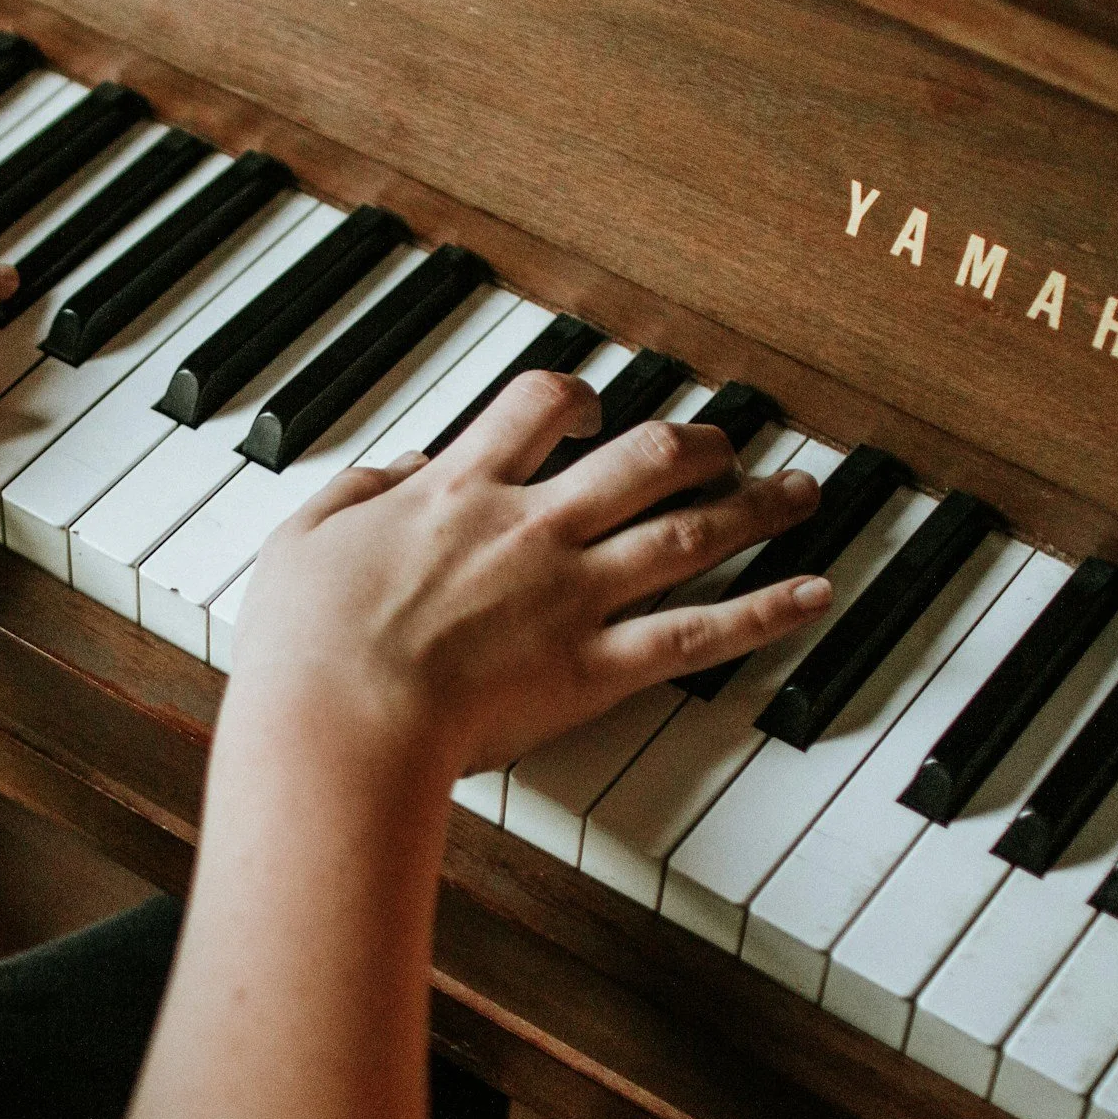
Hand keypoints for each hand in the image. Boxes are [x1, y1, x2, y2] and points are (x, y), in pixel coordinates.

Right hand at [229, 368, 830, 782]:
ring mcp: (572, 595)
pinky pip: (699, 633)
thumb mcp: (304, 538)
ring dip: (754, 506)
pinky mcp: (595, 667)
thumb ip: (360, 492)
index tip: (588, 410)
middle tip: (724, 442)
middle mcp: (532, 528)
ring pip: (688, 531)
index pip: (536, 408)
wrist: (339, 720)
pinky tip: (813, 593)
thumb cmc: (305, 644)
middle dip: (694, 443)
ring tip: (800, 492)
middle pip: (642, 459)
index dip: (574, 398)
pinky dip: (765, 612)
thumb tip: (401, 468)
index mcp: (459, 491)